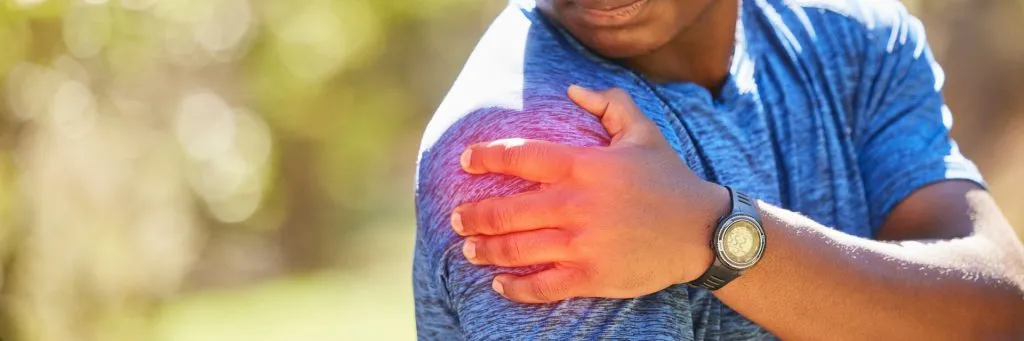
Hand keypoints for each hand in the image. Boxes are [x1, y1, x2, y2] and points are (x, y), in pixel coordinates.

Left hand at [451, 85, 729, 302]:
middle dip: (474, 215)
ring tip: (469, 248)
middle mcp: (578, 205)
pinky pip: (542, 286)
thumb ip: (609, 104)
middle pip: (508, 210)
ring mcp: (583, 244)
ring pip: (518, 249)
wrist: (704, 231)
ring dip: (486, 250)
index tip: (465, 161)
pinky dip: (515, 287)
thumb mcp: (643, 132)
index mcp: (586, 166)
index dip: (487, 157)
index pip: (522, 157)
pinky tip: (500, 284)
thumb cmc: (669, 179)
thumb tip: (573, 89)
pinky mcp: (592, 277)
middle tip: (457, 217)